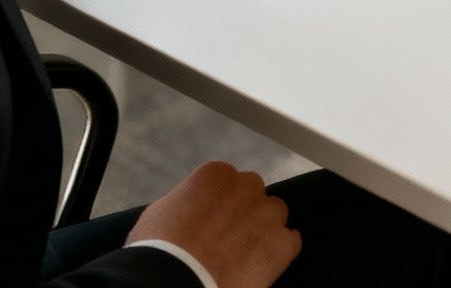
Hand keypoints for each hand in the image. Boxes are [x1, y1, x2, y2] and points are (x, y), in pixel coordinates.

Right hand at [129, 162, 301, 287]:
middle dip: (245, 213)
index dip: (222, 206)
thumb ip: (188, 200)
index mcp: (217, 173)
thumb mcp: (162, 210)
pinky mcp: (282, 243)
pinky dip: (279, 253)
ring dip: (264, 230)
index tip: (215, 222)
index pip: (230, 183)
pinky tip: (262, 265)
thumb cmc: (160, 249)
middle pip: (254, 195)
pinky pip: (290, 242)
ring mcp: (267, 214)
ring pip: (275, 216)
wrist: (175, 280)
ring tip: (244, 255)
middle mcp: (247, 186)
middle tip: (228, 239)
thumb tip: (191, 206)